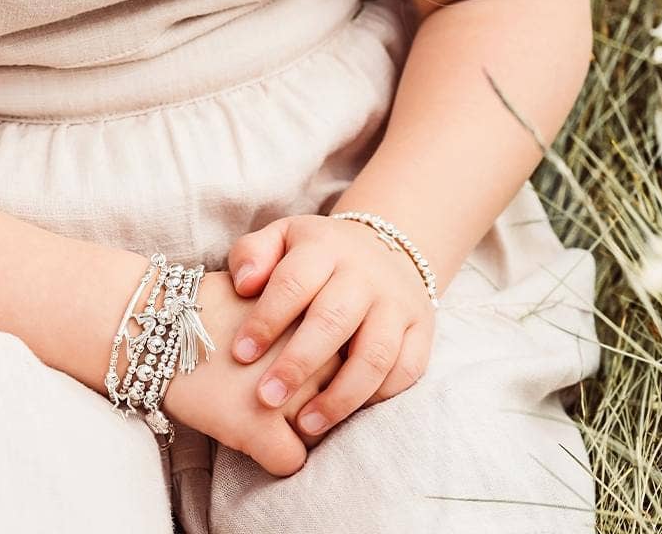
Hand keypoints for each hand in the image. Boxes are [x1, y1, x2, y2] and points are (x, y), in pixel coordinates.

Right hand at [159, 270, 343, 476]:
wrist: (157, 325)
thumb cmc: (213, 309)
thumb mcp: (270, 291)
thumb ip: (308, 313)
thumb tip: (333, 342)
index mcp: (314, 314)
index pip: (349, 355)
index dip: (327, 362)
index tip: (304, 359)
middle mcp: (309, 351)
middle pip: (340, 393)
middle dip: (317, 397)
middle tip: (277, 387)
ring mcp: (286, 390)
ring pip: (318, 428)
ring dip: (297, 425)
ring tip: (263, 408)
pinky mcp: (258, 424)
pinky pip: (291, 461)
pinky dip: (276, 455)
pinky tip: (253, 433)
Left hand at [225, 213, 436, 437]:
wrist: (385, 248)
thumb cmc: (316, 253)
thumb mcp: (281, 238)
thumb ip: (252, 254)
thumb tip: (244, 285)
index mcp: (324, 248)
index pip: (294, 283)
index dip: (266, 320)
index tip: (240, 354)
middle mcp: (364, 274)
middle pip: (333, 320)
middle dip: (298, 363)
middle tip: (267, 398)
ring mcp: (397, 302)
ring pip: (375, 353)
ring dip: (340, 395)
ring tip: (307, 424)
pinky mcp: (422, 328)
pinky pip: (407, 369)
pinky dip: (378, 397)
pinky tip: (346, 414)